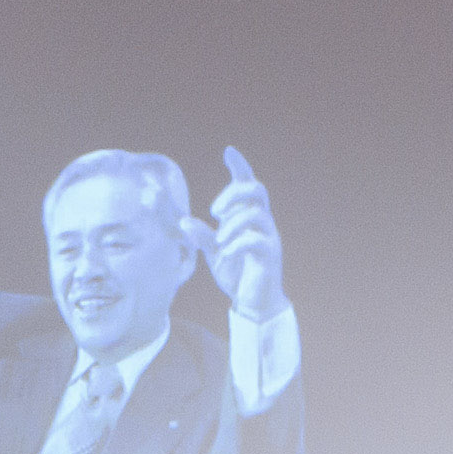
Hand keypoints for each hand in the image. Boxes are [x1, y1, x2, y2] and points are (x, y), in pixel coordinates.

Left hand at [186, 146, 286, 318]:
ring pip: (257, 214)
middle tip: (213, 211)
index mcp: (248, 216)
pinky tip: (226, 252)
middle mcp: (262, 222)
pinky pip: (257, 240)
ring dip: (232, 223)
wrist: (254, 301)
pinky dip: (237, 243)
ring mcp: (269, 238)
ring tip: (219, 240)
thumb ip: (200, 235)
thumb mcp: (213, 250)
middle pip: (256, 191)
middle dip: (233, 193)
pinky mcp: (270, 256)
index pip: (248, 184)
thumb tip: (182, 219)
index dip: (240, 166)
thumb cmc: (236, 271)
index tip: (228, 151)